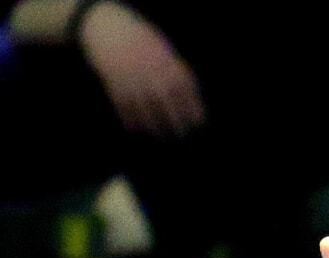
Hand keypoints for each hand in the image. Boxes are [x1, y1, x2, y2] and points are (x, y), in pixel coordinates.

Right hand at [77, 1, 204, 136]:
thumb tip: (189, 98)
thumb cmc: (143, 42)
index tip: (197, 124)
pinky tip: (136, 128)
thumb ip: (177, 73)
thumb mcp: (167, 54)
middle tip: (180, 135)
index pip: (190, 101)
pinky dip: (132, 123)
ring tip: (160, 136)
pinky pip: (128, 114)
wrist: (111, 31)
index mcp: (174, 72)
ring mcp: (139, 89)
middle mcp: (158, 83)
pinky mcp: (118, 92)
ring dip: (156, 129)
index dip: (195, 115)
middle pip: (173, 114)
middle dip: (178, 128)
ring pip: (150, 118)